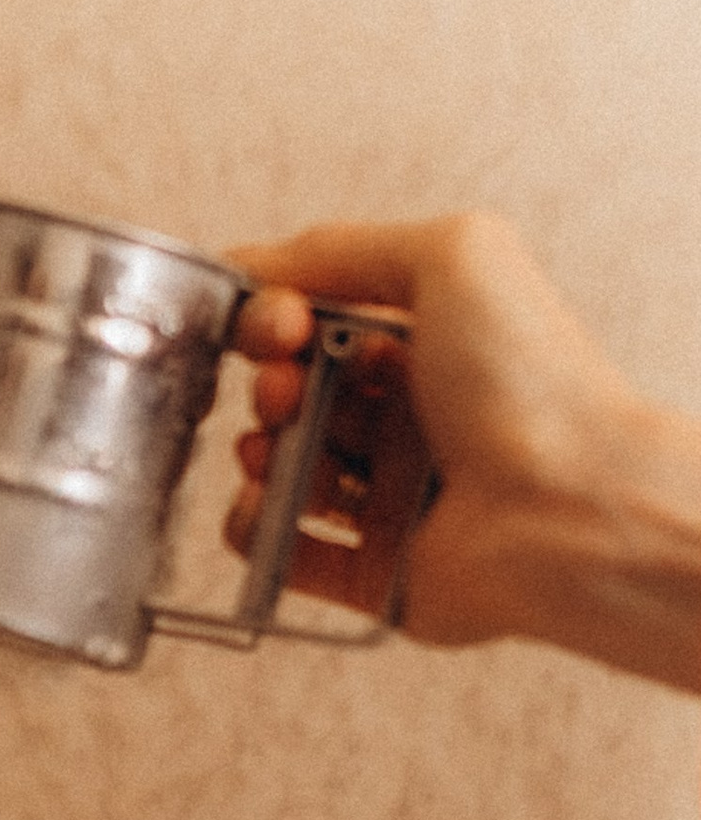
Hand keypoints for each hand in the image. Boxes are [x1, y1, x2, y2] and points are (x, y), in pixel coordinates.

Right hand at [221, 213, 700, 685]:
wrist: (568, 508)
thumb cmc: (530, 380)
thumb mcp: (454, 255)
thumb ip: (344, 247)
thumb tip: (251, 265)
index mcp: (433, 345)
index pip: (323, 321)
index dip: (282, 316)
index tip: (280, 323)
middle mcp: (412, 418)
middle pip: (298, 392)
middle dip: (272, 382)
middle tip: (286, 389)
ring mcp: (391, 496)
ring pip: (284, 466)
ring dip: (260, 449)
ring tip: (280, 449)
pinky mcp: (373, 572)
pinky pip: (283, 549)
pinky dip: (256, 526)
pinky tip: (267, 506)